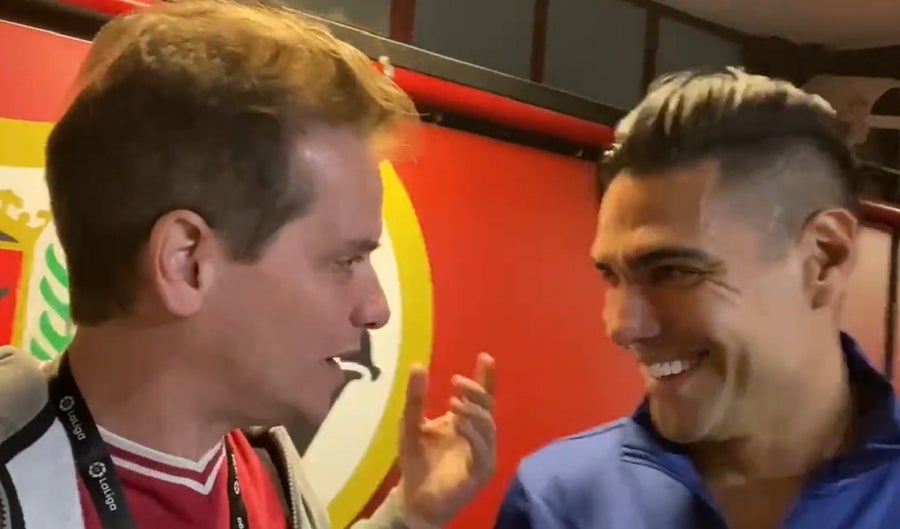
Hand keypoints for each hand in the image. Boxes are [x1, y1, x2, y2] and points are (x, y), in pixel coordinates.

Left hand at [397, 353, 495, 528]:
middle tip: (457, 381)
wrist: (413, 497)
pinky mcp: (481, 472)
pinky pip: (484, 450)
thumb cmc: (416, 461)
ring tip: (454, 401)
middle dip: (477, 390)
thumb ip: (415, 398)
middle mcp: (478, 434)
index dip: (485, 377)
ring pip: (488, 426)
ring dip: (474, 411)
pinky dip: (474, 435)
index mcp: (465, 421)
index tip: (485, 357)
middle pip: (487, 406)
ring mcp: (482, 453)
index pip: (481, 396)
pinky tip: (459, 425)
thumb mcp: (411, 424)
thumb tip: (417, 364)